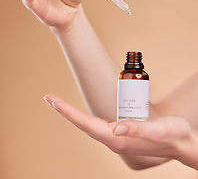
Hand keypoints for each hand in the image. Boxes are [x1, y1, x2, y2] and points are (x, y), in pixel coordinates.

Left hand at [43, 94, 197, 169]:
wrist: (182, 142)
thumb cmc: (172, 135)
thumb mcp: (158, 130)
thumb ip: (137, 129)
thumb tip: (114, 128)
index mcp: (117, 138)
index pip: (86, 124)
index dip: (68, 112)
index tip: (53, 101)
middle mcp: (113, 138)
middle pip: (83, 124)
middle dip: (65, 111)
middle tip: (50, 98)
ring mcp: (116, 136)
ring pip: (89, 124)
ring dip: (73, 114)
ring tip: (60, 104)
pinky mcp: (122, 131)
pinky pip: (98, 124)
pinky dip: (85, 117)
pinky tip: (81, 114)